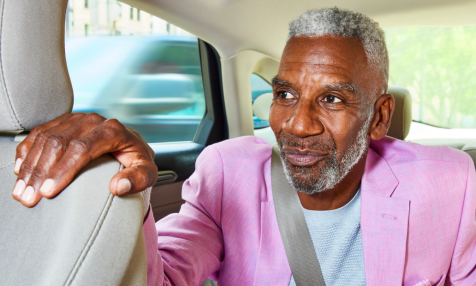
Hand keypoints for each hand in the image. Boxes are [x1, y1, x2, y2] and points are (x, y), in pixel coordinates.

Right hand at [11, 113, 157, 206]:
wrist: (130, 143)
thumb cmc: (137, 158)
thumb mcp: (147, 170)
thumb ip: (138, 179)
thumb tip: (117, 186)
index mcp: (112, 130)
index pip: (82, 149)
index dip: (63, 170)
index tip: (49, 192)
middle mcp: (92, 120)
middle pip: (58, 144)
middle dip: (41, 172)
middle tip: (29, 198)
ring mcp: (75, 119)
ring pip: (45, 139)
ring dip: (30, 166)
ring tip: (20, 192)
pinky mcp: (63, 121)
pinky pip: (39, 133)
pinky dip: (27, 152)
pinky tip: (20, 171)